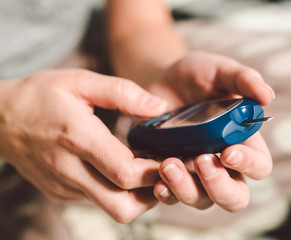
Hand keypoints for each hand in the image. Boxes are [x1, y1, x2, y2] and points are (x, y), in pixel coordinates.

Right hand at [0, 69, 167, 222]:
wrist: (0, 120)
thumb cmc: (41, 96)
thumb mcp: (80, 81)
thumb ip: (122, 92)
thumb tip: (160, 106)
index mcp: (77, 138)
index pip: (125, 172)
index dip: (155, 171)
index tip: (171, 157)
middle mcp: (70, 170)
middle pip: (123, 206)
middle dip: (152, 193)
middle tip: (163, 170)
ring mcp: (64, 187)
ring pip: (113, 209)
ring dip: (138, 195)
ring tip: (146, 170)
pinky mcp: (61, 194)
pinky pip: (99, 201)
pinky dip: (118, 191)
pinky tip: (121, 169)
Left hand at [150, 52, 273, 210]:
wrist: (163, 81)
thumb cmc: (199, 76)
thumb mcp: (220, 71)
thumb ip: (244, 79)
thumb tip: (268, 96)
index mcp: (243, 142)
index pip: (259, 166)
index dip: (248, 164)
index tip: (228, 152)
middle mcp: (222, 165)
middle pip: (234, 197)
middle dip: (219, 186)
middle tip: (201, 161)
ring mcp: (195, 174)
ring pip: (201, 200)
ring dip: (186, 189)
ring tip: (169, 164)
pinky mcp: (171, 175)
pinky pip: (171, 197)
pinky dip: (166, 194)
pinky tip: (157, 182)